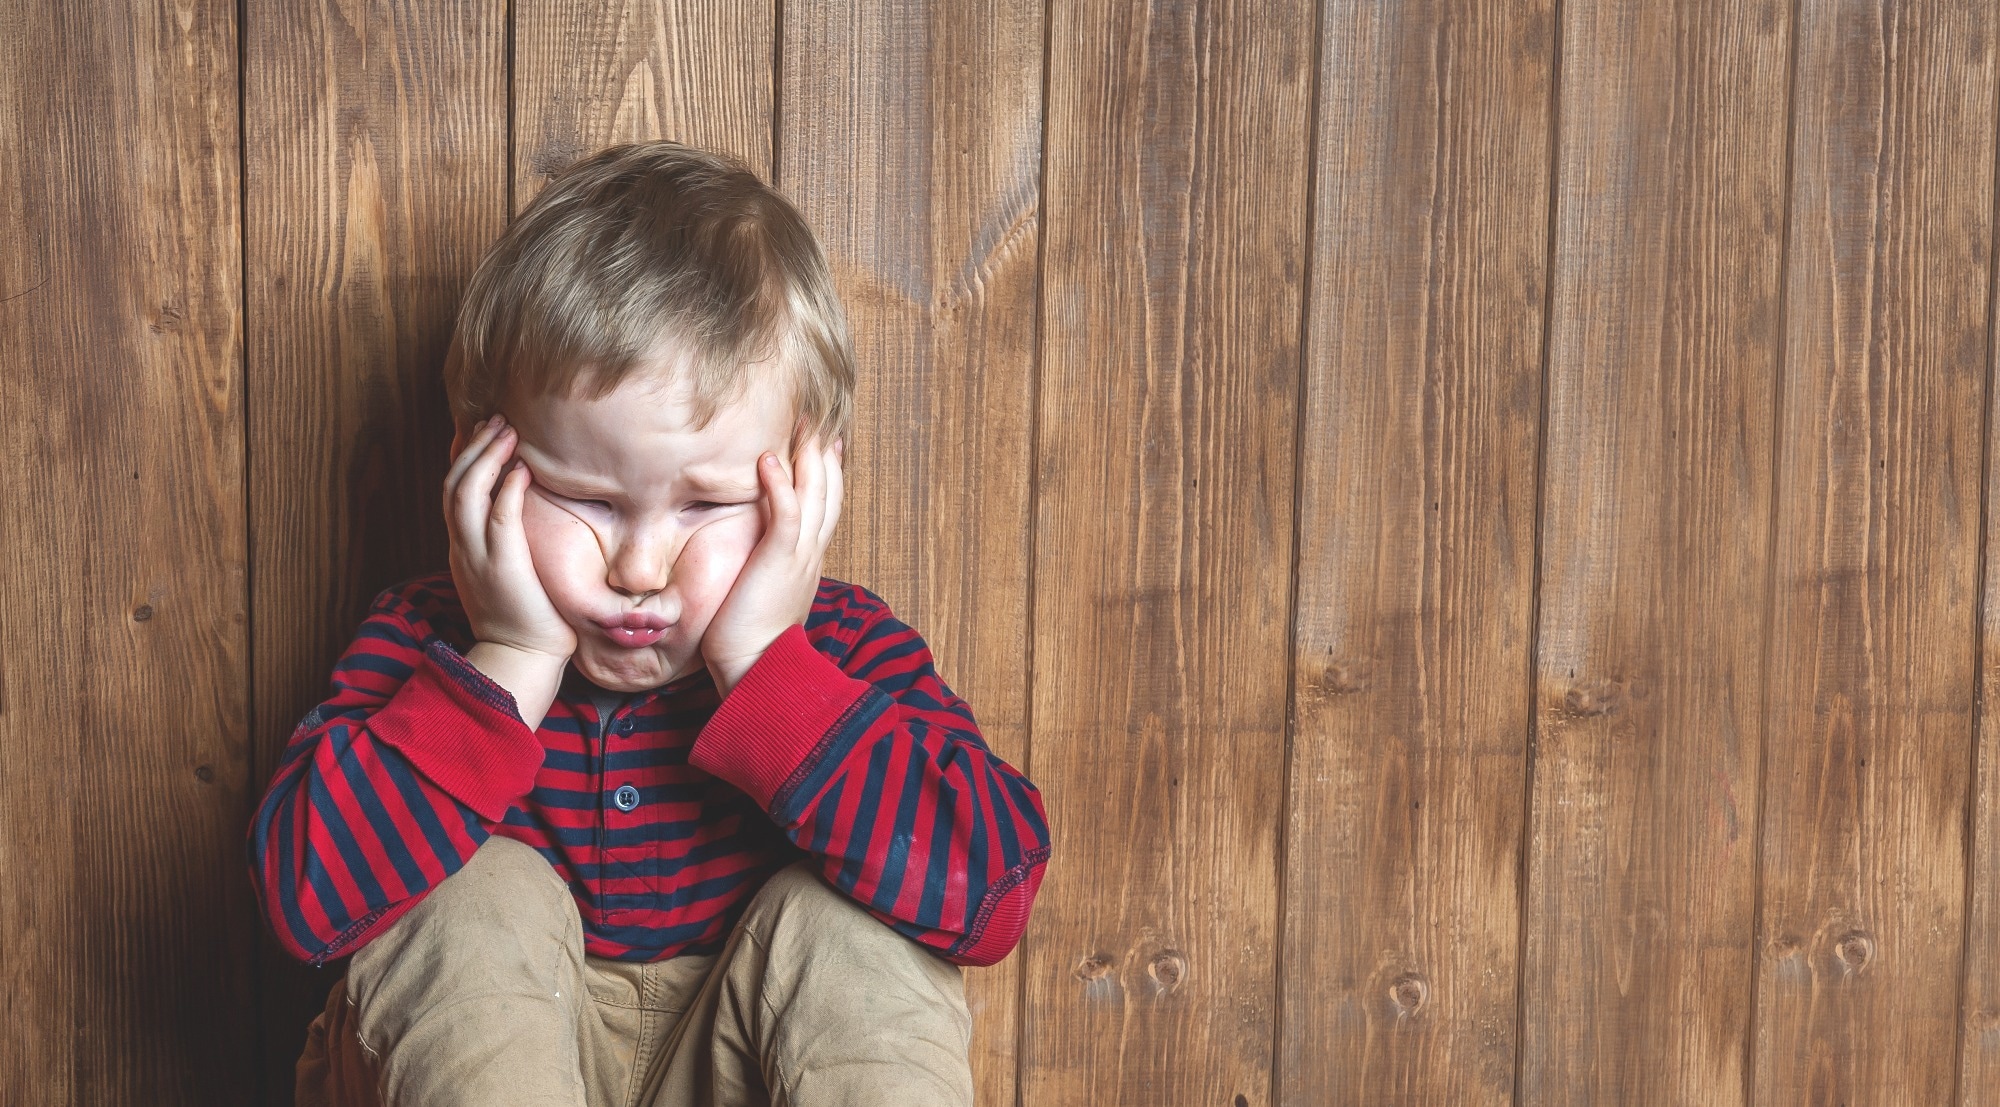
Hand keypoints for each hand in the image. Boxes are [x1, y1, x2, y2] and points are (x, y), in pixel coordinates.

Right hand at [445, 414, 576, 661]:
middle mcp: (463, 548)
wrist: (520, 659)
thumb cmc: (526, 618)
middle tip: (496, 419)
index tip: (479, 431)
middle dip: (473, 447)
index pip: (454, 493)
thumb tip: (525, 517)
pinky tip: (520, 468)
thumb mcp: (508, 573)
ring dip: (486, 457)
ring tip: (506, 430)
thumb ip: (507, 544)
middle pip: (453, 484)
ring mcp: (477, 557)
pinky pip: (498, 519)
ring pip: (466, 494)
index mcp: (463, 548)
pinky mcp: (502, 568)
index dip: (463, 458)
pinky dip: (506, 489)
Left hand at [702, 427, 844, 695]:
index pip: (825, 509)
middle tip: (820, 422)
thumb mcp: (765, 595)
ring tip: (803, 425)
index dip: (827, 476)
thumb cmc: (751, 641)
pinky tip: (770, 459)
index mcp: (809, 562)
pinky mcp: (781, 560)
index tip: (825, 447)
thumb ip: (767, 570)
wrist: (758, 670)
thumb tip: (755, 559)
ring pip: (816, 495)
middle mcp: (812, 554)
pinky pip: (788, 513)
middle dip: (825, 456)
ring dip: (809, 458)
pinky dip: (781, 484)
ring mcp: (800, 555)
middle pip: (829, 493)